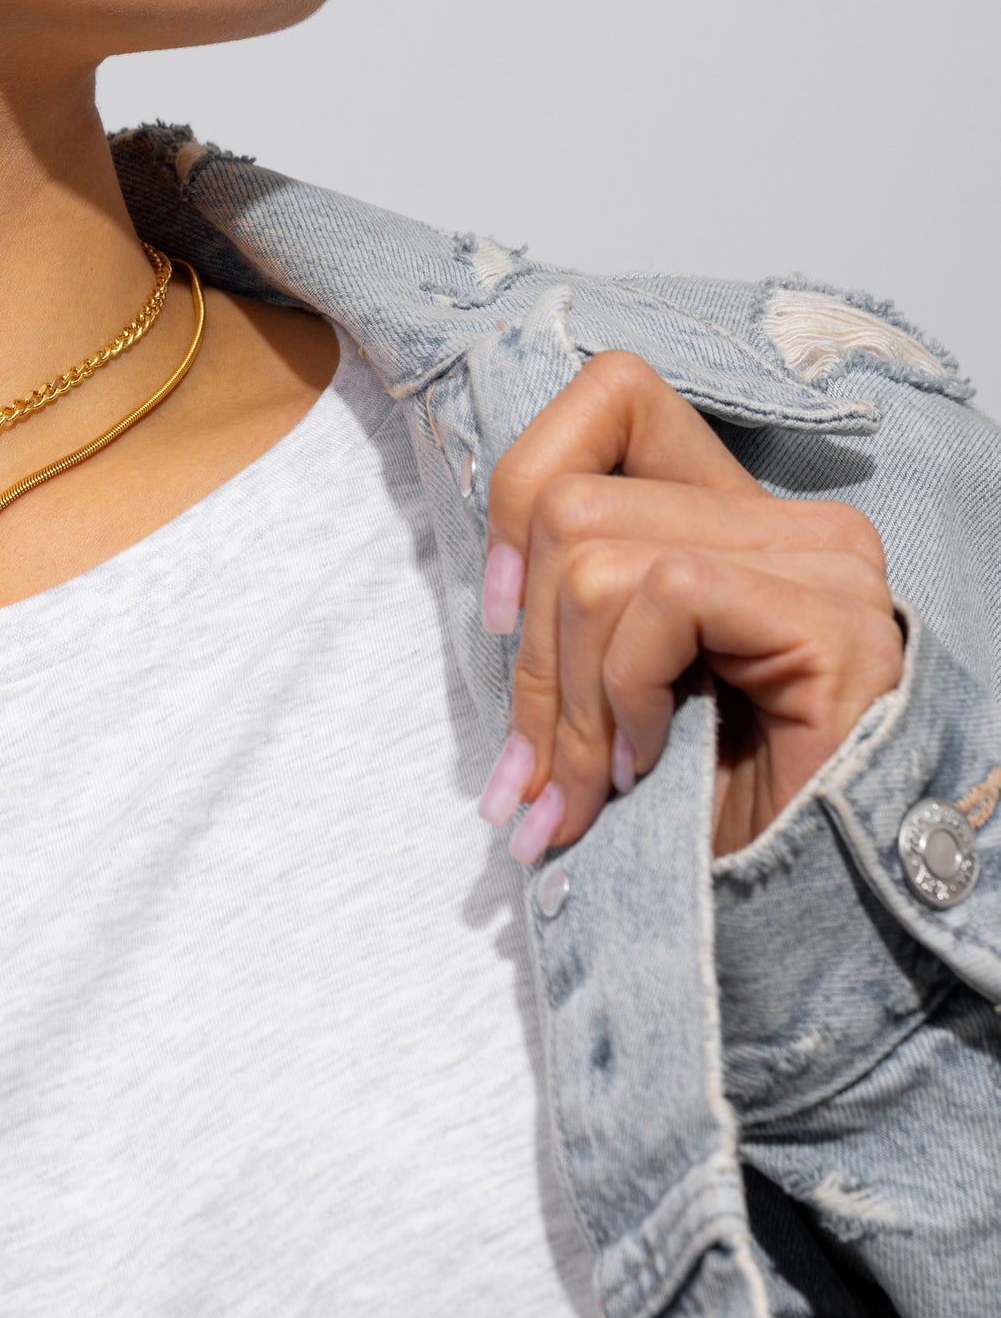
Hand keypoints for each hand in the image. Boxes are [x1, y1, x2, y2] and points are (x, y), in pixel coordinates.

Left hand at [478, 351, 902, 861]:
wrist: (793, 923)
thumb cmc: (701, 815)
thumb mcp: (609, 689)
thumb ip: (568, 610)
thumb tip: (487, 591)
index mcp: (730, 516)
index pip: (611, 394)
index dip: (524, 489)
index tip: (505, 615)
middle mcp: (790, 521)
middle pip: (571, 501)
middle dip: (531, 656)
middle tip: (539, 769)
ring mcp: (822, 561)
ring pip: (597, 558)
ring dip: (573, 702)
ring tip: (596, 786)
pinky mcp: (830, 614)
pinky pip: (663, 596)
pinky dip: (627, 694)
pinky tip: (654, 765)